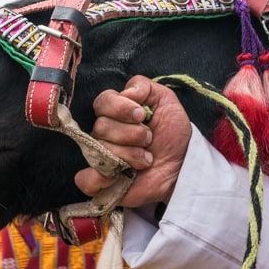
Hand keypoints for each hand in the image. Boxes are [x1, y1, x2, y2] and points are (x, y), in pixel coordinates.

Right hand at [75, 76, 189, 206]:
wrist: (183, 166)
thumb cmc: (172, 135)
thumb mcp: (166, 101)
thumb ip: (144, 86)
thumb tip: (126, 92)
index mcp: (115, 114)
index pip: (102, 102)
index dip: (120, 107)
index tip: (142, 115)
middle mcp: (104, 134)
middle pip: (101, 126)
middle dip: (132, 133)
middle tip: (149, 139)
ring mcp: (100, 157)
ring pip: (100, 150)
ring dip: (131, 154)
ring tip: (147, 159)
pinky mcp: (101, 182)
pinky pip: (85, 179)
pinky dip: (100, 177)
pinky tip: (121, 175)